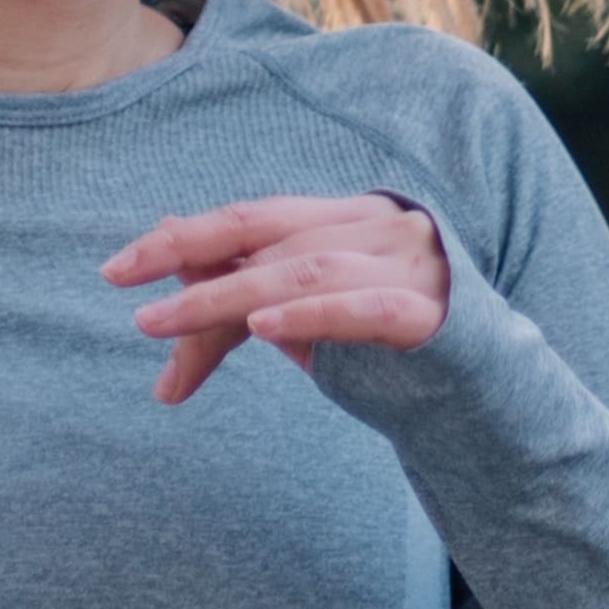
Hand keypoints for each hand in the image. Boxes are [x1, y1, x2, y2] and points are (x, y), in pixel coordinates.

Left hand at [103, 192, 449, 406]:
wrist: (490, 391)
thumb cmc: (390, 350)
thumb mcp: (304, 323)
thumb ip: (245, 299)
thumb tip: (167, 284)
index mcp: (343, 218)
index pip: (249, 216)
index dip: (182, 236)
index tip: (118, 267)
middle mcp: (374, 227)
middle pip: (264, 232)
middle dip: (186, 254)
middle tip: (123, 286)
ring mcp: (405, 265)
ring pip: (300, 268)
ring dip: (224, 295)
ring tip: (162, 322)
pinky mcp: (429, 314)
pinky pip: (360, 307)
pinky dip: (307, 312)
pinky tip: (262, 324)